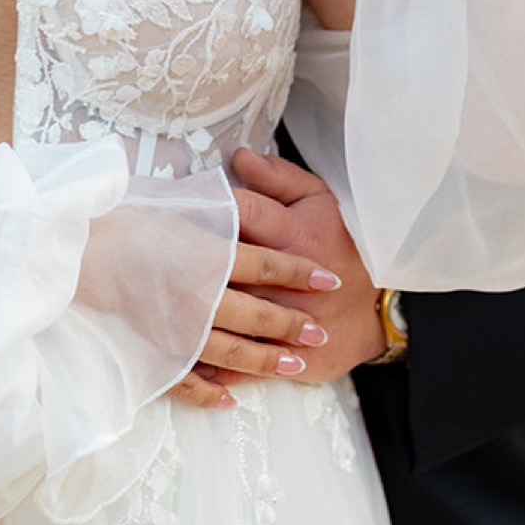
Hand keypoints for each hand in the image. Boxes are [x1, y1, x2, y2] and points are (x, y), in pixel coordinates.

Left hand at [172, 148, 384, 407]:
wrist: (375, 311)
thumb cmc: (340, 248)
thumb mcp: (320, 202)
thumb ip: (280, 178)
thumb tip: (239, 157)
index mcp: (292, 234)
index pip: (239, 212)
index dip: (206, 206)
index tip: (179, 204)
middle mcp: (282, 279)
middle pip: (221, 267)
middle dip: (184, 262)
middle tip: (149, 255)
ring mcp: (279, 322)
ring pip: (223, 320)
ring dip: (185, 317)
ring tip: (148, 307)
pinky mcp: (280, 357)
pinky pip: (233, 365)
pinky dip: (204, 366)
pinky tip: (175, 358)